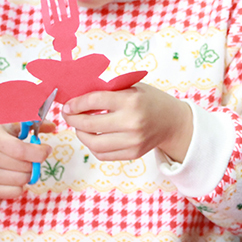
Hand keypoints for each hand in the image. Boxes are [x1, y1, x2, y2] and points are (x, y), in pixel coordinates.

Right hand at [0, 123, 53, 197]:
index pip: (22, 150)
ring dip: (27, 174)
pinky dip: (19, 185)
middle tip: (31, 158)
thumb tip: (52, 126)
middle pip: (25, 167)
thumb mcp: (6, 127)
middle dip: (33, 162)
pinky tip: (11, 176)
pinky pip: (16, 192)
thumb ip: (30, 125)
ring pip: (22, 180)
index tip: (45, 150)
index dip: (39, 152)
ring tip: (20, 166)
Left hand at [62, 83, 192, 161]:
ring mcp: (133, 141)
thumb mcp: (132, 88)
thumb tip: (77, 98)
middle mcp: (132, 122)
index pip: (94, 101)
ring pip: (94, 143)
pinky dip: (93, 146)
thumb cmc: (150, 101)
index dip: (76, 103)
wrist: (173, 122)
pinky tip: (93, 137)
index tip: (68, 105)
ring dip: (80, 135)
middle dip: (73, 120)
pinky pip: (103, 154)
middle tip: (68, 115)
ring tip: (79, 127)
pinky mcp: (133, 154)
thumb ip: (108, 91)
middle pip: (89, 124)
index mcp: (131, 101)